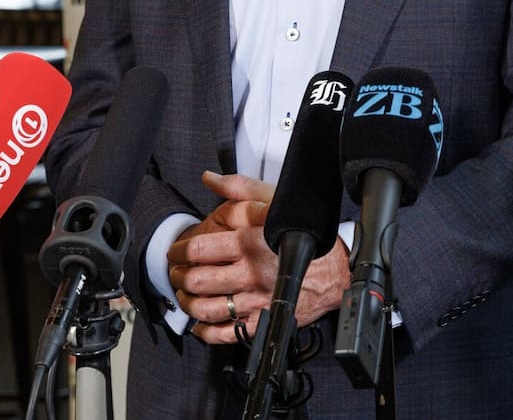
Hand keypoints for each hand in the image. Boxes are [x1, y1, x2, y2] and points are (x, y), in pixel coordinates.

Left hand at [166, 171, 349, 343]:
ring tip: (185, 296)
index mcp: (248, 241)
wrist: (337, 268)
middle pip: (197, 281)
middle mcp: (250, 272)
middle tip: (176, 273)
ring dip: (188, 303)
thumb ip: (238, 187)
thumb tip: (210, 178)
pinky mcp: (264, 319)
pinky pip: (227, 333)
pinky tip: (201, 324)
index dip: (178, 251)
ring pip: (206, 309)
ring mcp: (255, 299)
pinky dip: (208, 332)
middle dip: (178, 278)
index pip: (197, 249)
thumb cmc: (307, 232)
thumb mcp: (274, 199)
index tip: (175, 252)